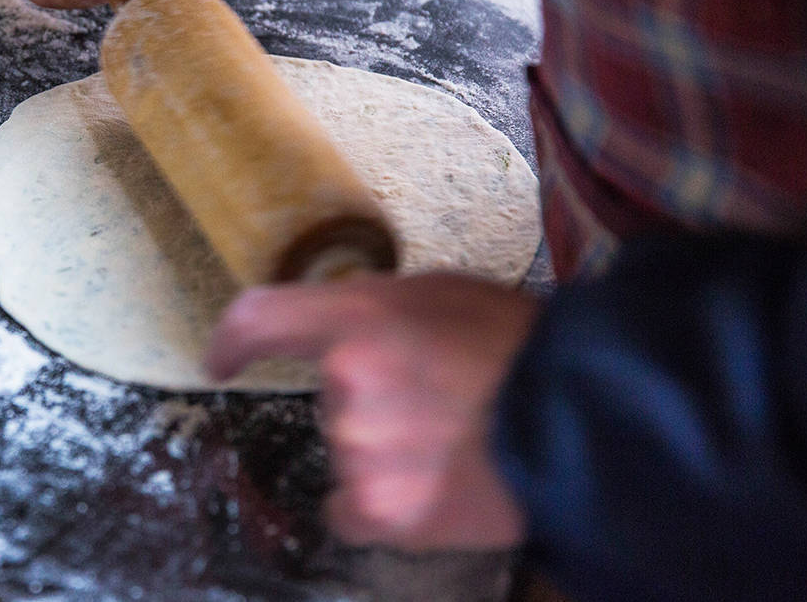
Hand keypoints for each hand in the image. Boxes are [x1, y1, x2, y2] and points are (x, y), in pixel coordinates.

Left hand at [206, 273, 538, 551]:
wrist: (586, 420)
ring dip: (386, 446)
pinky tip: (434, 484)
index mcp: (355, 322)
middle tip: (435, 396)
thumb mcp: (440, 293)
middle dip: (369, 395)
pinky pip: (355, 509)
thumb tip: (343, 327)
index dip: (231, 341)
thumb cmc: (519, 345)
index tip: (220, 362)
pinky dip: (383, 502)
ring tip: (454, 438)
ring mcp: (361, 456)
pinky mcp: (385, 513)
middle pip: (331, 395)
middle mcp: (345, 389)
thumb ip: (374, 308)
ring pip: (350, 450)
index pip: (258, 321)